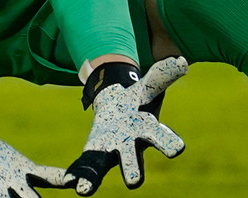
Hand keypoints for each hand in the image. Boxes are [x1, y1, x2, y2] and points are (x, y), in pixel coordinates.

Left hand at [66, 56, 188, 194]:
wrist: (118, 108)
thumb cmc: (137, 100)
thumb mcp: (148, 86)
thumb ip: (162, 75)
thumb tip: (182, 61)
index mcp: (147, 129)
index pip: (160, 136)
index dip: (168, 142)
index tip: (178, 149)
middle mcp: (130, 146)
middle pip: (132, 158)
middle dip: (133, 169)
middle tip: (134, 182)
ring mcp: (110, 151)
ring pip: (101, 166)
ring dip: (93, 178)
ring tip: (84, 191)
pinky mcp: (93, 152)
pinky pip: (83, 166)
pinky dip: (74, 175)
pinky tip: (65, 182)